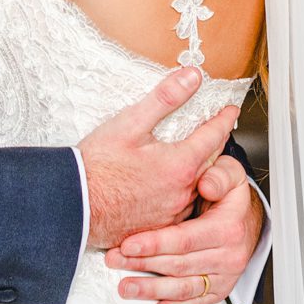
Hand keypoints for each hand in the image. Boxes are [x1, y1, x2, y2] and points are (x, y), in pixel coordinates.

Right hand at [76, 67, 240, 250]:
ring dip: (201, 170)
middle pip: (210, 162)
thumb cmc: (97, 166)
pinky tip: (173, 186)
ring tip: (196, 157)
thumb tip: (192, 77)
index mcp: (180, 165)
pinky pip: (182, 207)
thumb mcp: (130, 123)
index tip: (231, 111)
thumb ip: (165, 98)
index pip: (214, 136)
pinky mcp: (159, 227)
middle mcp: (182, 192)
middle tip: (218, 130)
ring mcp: (171, 213)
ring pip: (197, 187)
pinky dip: (184, 191)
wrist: (73, 205)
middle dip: (216, 143)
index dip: (224, 120)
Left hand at [105, 154, 263, 303]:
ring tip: (126, 287)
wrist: (249, 219)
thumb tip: (206, 185)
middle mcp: (228, 256)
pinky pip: (197, 303)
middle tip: (115, 260)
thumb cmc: (232, 197)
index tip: (128, 244)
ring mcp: (224, 276)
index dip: (154, 243)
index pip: (184, 240)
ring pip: (184, 287)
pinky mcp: (220, 289)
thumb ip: (218, 175)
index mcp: (227, 229)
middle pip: (178, 264)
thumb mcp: (231, 174)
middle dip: (142, 264)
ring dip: (152, 290)